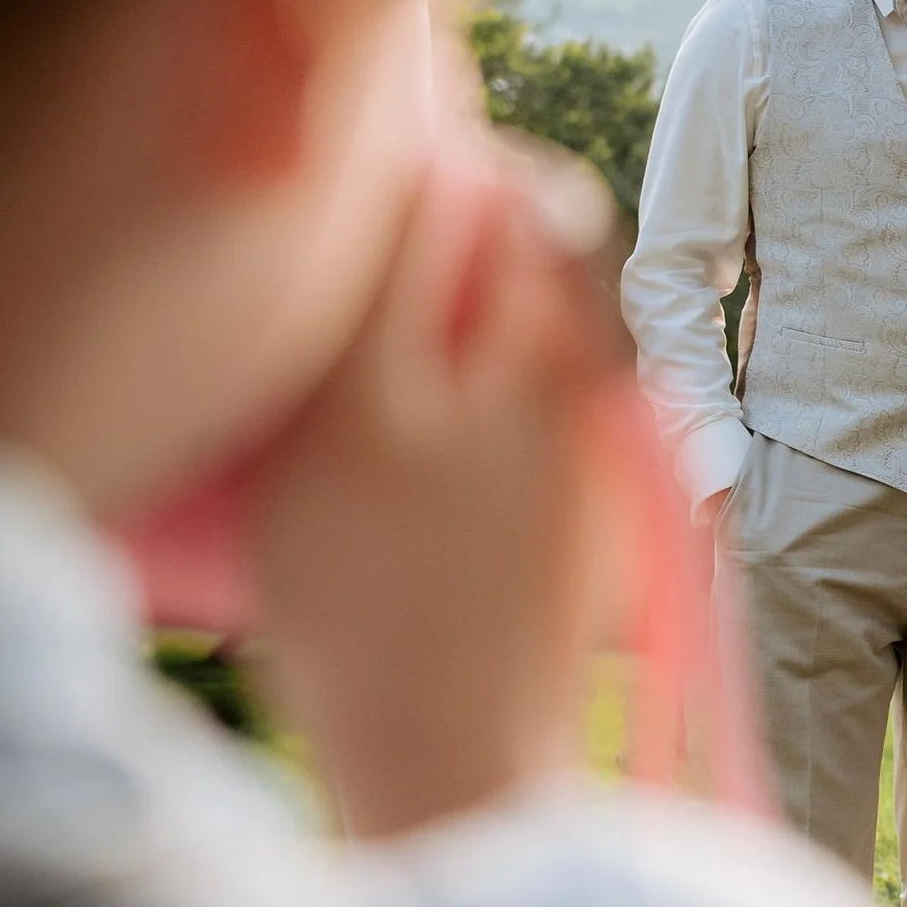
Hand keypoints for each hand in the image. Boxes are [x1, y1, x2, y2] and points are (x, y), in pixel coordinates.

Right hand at [253, 137, 620, 839]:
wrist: (459, 755)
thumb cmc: (342, 634)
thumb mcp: (285, 505)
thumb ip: (322, 377)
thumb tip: (357, 250)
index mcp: (364, 419)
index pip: (408, 215)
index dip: (415, 157)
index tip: (405, 151)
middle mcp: (479, 409)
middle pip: (519, 215)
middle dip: (504, 177)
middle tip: (478, 176)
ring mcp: (568, 434)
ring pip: (581, 270)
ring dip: (552, 238)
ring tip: (517, 241)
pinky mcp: (621, 464)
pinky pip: (606, 342)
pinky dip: (579, 316)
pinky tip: (544, 334)